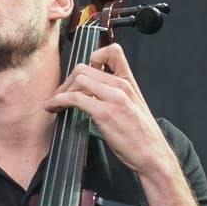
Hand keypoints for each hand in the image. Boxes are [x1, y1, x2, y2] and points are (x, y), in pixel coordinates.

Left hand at [42, 43, 176, 178]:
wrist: (152, 155)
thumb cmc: (141, 136)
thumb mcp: (132, 106)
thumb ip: (116, 94)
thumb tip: (92, 91)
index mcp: (129, 82)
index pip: (112, 51)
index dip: (92, 57)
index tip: (81, 75)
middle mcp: (122, 85)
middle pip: (84, 68)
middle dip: (66, 81)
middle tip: (59, 95)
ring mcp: (114, 98)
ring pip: (78, 79)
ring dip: (60, 91)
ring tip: (54, 103)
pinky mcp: (104, 113)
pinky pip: (75, 98)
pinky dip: (58, 101)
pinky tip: (54, 108)